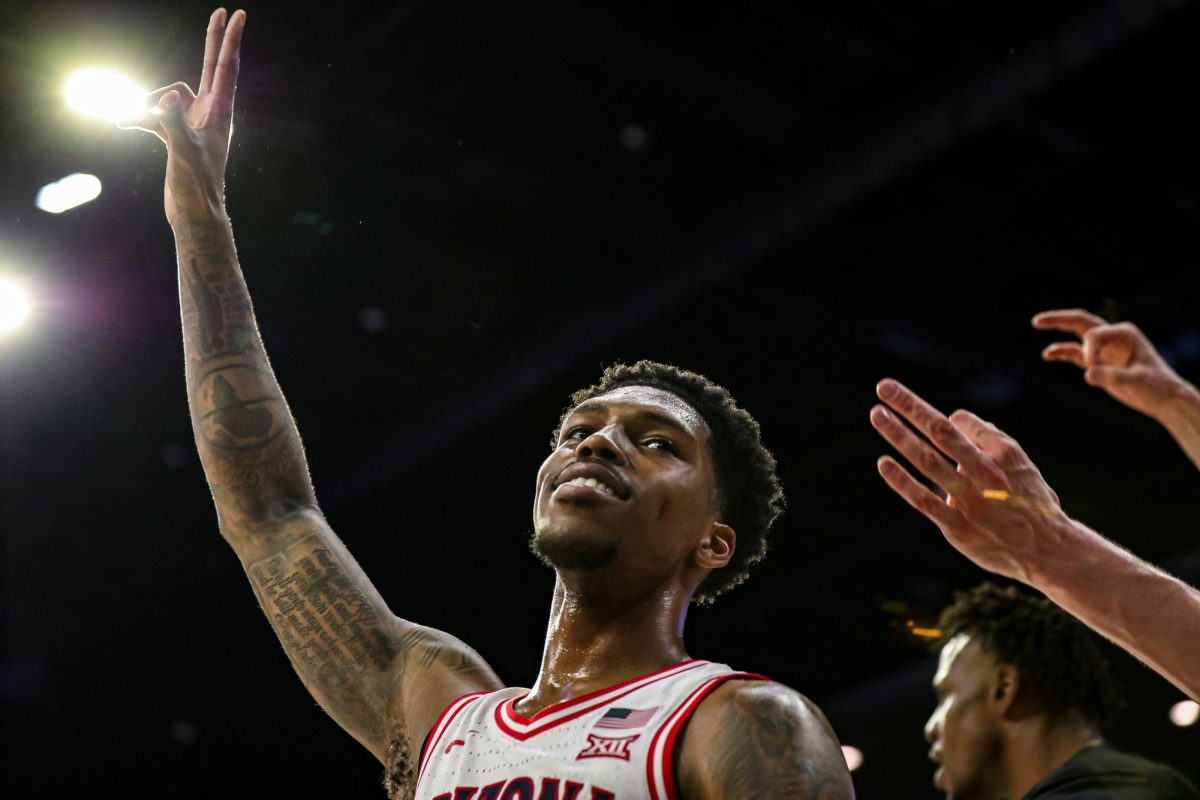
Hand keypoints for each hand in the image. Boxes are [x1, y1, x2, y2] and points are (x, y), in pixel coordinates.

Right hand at [125, 9, 245, 223]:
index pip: (226, 68)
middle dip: (213, 40)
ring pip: (171, 94)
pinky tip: (123, 121)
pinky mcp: (180, 135)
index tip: (238, 16)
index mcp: (220, 113)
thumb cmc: (197, 187)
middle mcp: (211, 114)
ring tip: (131, 120)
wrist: (194, 215)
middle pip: (212, 67)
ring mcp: (195, 123)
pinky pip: (158, 115)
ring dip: (149, 102)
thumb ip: (175, 122)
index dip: (229, 40)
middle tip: (222, 11)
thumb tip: (167, 97)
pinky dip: (141, 116)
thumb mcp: (185, 152)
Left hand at [869, 379, 1069, 582]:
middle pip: (941, 431)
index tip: (917, 413)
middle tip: (883, 386)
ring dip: (898, 434)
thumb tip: (957, 419)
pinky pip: (925, 500)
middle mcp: (986, 472)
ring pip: (928, 460)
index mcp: (1004, 453)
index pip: (959, 424)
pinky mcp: (958, 527)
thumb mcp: (1021, 465)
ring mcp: (971, 499)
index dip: (936, 416)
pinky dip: (902, 481)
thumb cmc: (1031, 502)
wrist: (1049, 551)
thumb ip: (989, 440)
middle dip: (910, 406)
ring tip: (877, 413)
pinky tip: (883, 463)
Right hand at [1033, 308, 1187, 420]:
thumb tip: (1088, 374)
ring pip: (1076, 335)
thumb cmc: (1156, 386)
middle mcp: (1112, 336)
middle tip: (1037, 320)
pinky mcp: (1098, 362)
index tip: (1092, 368)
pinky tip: (1047, 355)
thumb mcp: (1137, 380)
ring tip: (1036, 323)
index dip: (1088, 350)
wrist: (1163, 398)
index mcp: (1124, 333)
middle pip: (1081, 321)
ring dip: (1057, 329)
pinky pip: (1075, 353)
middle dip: (1060, 319)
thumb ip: (1112, 376)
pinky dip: (1061, 352)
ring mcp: (1104, 349)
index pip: (1094, 334)